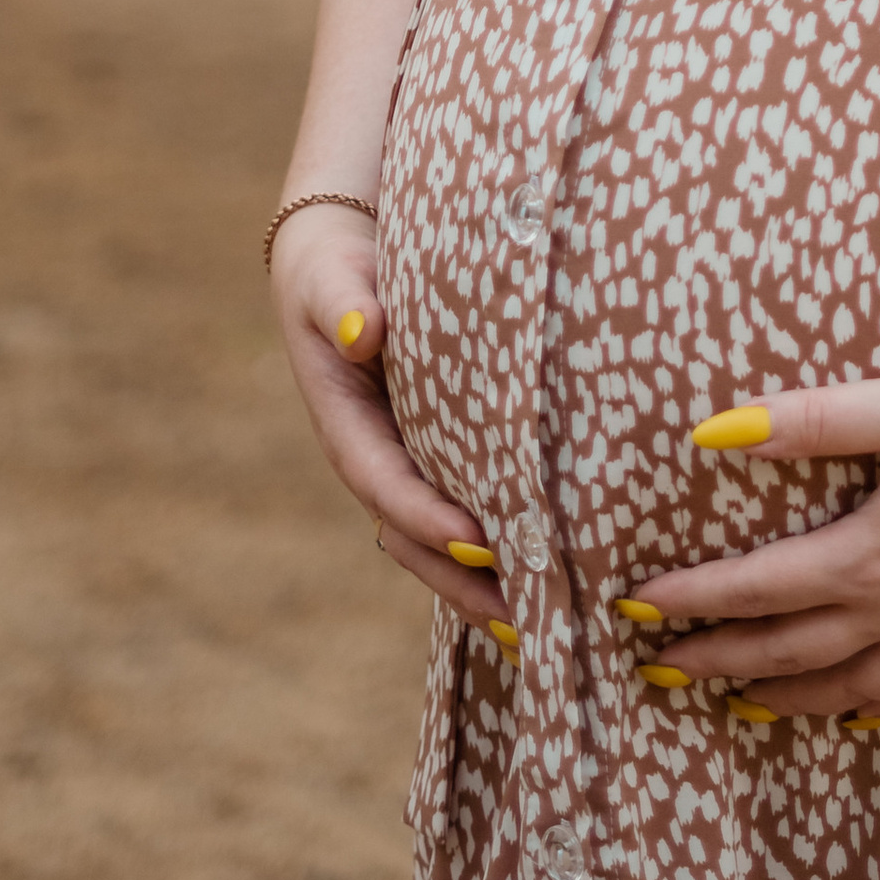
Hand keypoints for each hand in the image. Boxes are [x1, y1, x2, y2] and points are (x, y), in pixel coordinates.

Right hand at [270, 207, 512, 637]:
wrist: (337, 257)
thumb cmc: (334, 268)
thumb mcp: (330, 277)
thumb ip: (344, 303)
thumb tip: (365, 332)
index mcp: (346, 425)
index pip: (386, 484)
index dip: (428, 519)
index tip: (478, 546)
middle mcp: (375, 458)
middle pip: (415, 537)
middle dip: (464, 581)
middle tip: (526, 616)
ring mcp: (406, 464)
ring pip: (440, 542)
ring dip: (483, 583)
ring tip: (545, 621)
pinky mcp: (435, 456)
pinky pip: (463, 514)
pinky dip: (496, 552)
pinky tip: (549, 575)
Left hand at [624, 365, 879, 721]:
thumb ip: (812, 420)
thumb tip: (717, 432)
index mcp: (871, 557)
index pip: (758, 588)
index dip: (691, 600)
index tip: (635, 609)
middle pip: (789, 649)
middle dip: (718, 660)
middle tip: (661, 669)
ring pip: (848, 687)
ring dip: (785, 696)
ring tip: (737, 702)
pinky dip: (875, 709)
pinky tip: (856, 713)